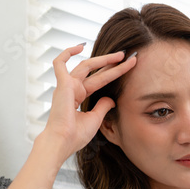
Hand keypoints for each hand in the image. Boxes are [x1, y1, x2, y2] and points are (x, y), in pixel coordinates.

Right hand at [40, 44, 137, 160]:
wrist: (63, 142)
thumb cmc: (75, 135)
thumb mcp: (95, 119)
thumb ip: (103, 106)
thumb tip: (111, 99)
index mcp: (79, 96)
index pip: (100, 80)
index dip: (115, 73)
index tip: (130, 66)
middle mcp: (72, 88)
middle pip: (96, 71)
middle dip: (112, 63)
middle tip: (128, 56)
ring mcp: (67, 85)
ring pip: (86, 65)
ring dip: (103, 59)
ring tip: (120, 54)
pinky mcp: (62, 84)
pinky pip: (59, 63)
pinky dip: (67, 53)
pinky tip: (80, 46)